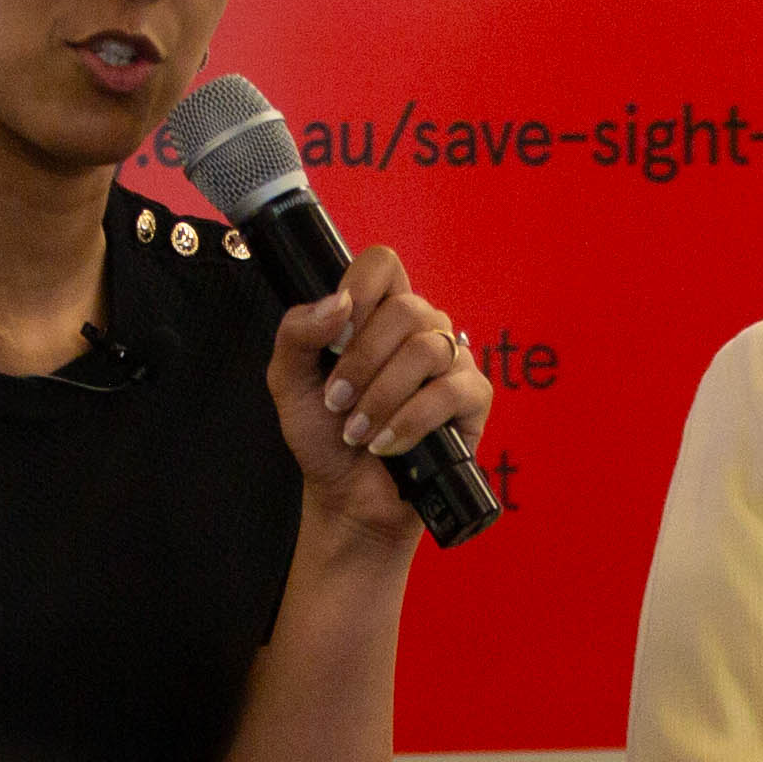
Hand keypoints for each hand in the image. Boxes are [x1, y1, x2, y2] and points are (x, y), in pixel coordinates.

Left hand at [269, 245, 493, 543]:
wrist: (347, 496)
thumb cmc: (324, 437)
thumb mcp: (289, 382)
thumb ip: (297, 334)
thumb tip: (339, 304)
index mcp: (377, 314)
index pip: (383, 265)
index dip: (361, 287)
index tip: (337, 334)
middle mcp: (420, 329)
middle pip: (406, 308)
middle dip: (362, 360)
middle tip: (338, 401)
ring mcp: (451, 362)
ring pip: (426, 349)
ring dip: (382, 396)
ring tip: (358, 432)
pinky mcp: (473, 399)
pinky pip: (450, 391)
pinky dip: (410, 420)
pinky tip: (388, 444)